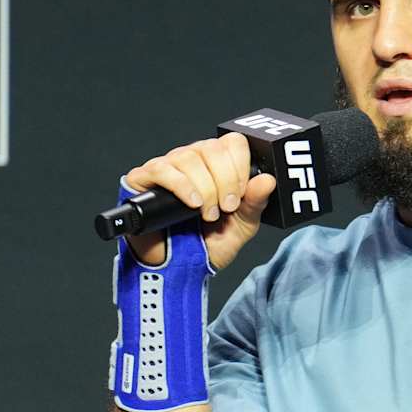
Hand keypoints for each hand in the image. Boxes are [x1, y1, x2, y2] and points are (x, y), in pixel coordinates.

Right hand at [123, 132, 278, 271]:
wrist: (179, 269)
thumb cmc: (207, 245)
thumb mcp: (241, 226)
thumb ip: (255, 203)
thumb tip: (268, 180)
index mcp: (217, 164)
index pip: (232, 142)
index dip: (240, 165)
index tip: (242, 194)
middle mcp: (192, 159)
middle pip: (212, 147)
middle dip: (225, 180)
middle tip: (227, 208)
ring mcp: (167, 166)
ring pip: (189, 158)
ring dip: (205, 188)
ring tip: (208, 214)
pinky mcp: (143, 178)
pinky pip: (161, 169)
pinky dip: (181, 186)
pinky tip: (192, 204)